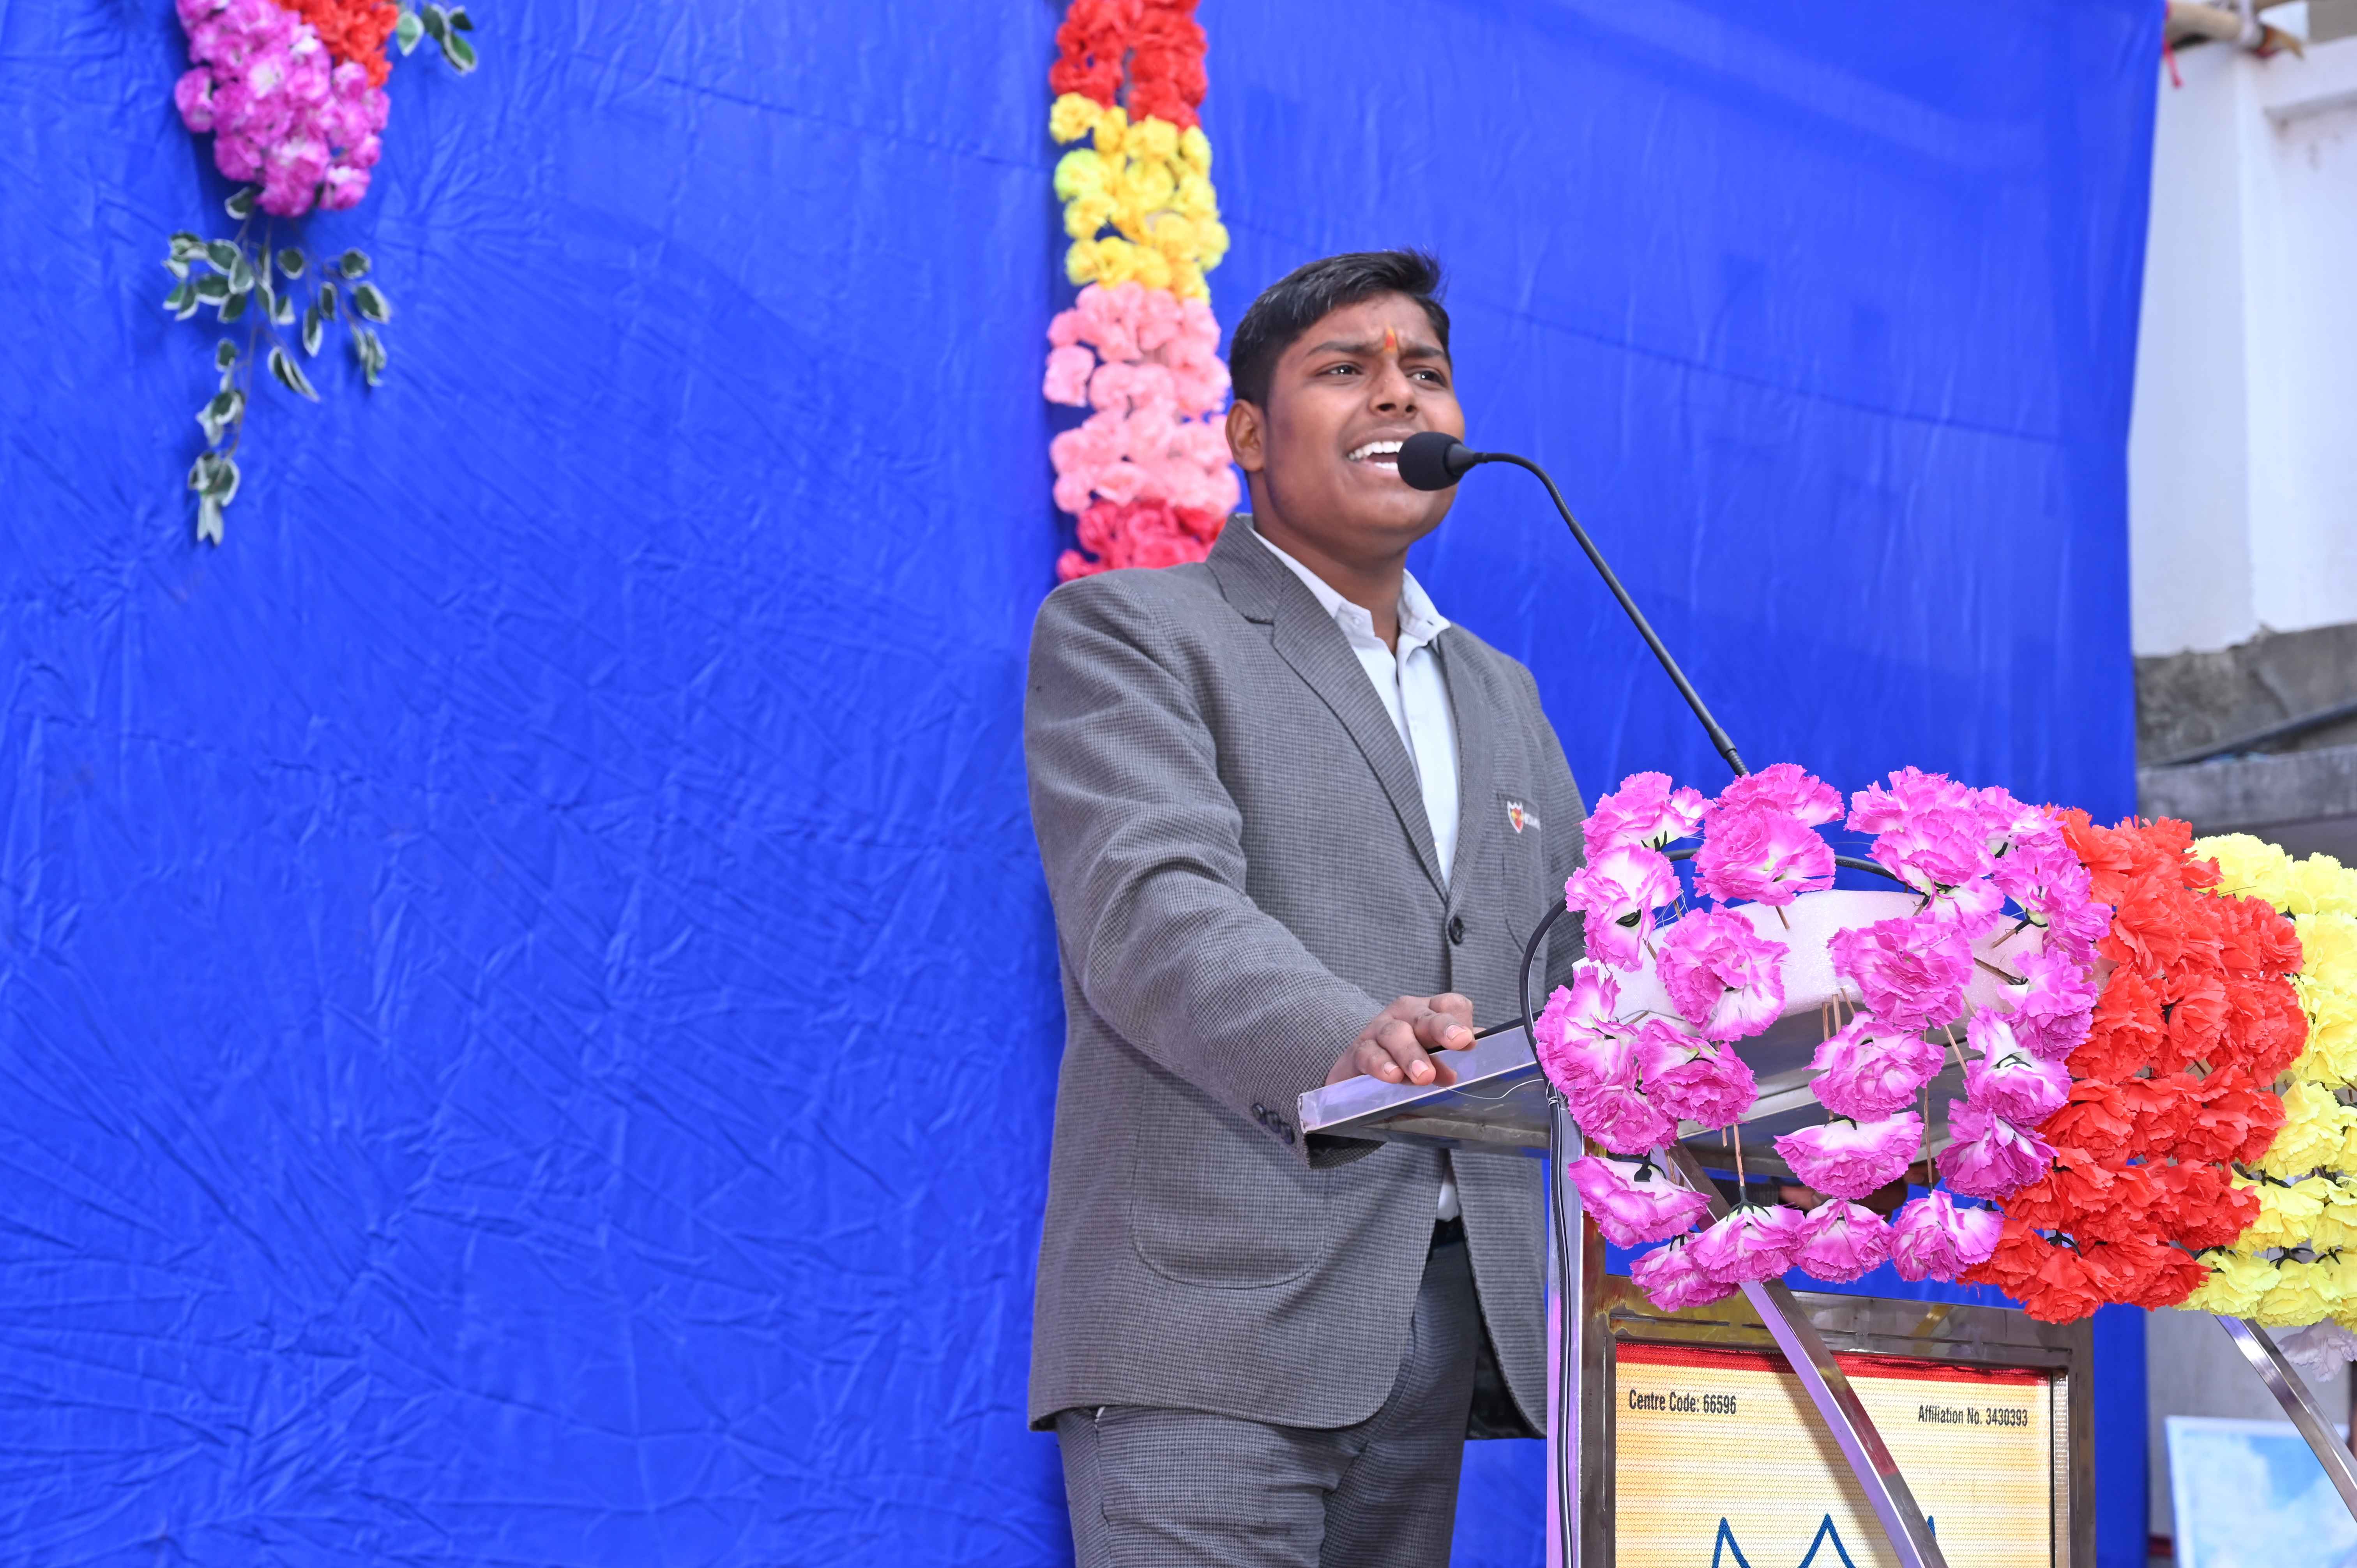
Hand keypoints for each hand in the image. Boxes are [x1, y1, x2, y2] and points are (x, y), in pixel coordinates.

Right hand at [1327, 993, 1477, 1087]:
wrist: (1362, 1068)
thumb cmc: (1407, 1058)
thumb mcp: (1434, 1054)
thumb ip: (1456, 1053)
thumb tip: (1482, 1049)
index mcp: (1430, 1012)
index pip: (1450, 1005)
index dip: (1461, 1020)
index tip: (1469, 1041)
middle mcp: (1405, 1014)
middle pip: (1425, 1016)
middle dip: (1443, 1027)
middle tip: (1459, 1041)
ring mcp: (1379, 1030)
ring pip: (1395, 1033)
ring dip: (1411, 1053)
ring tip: (1424, 1075)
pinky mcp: (1359, 1050)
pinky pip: (1369, 1054)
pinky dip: (1381, 1064)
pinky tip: (1392, 1076)